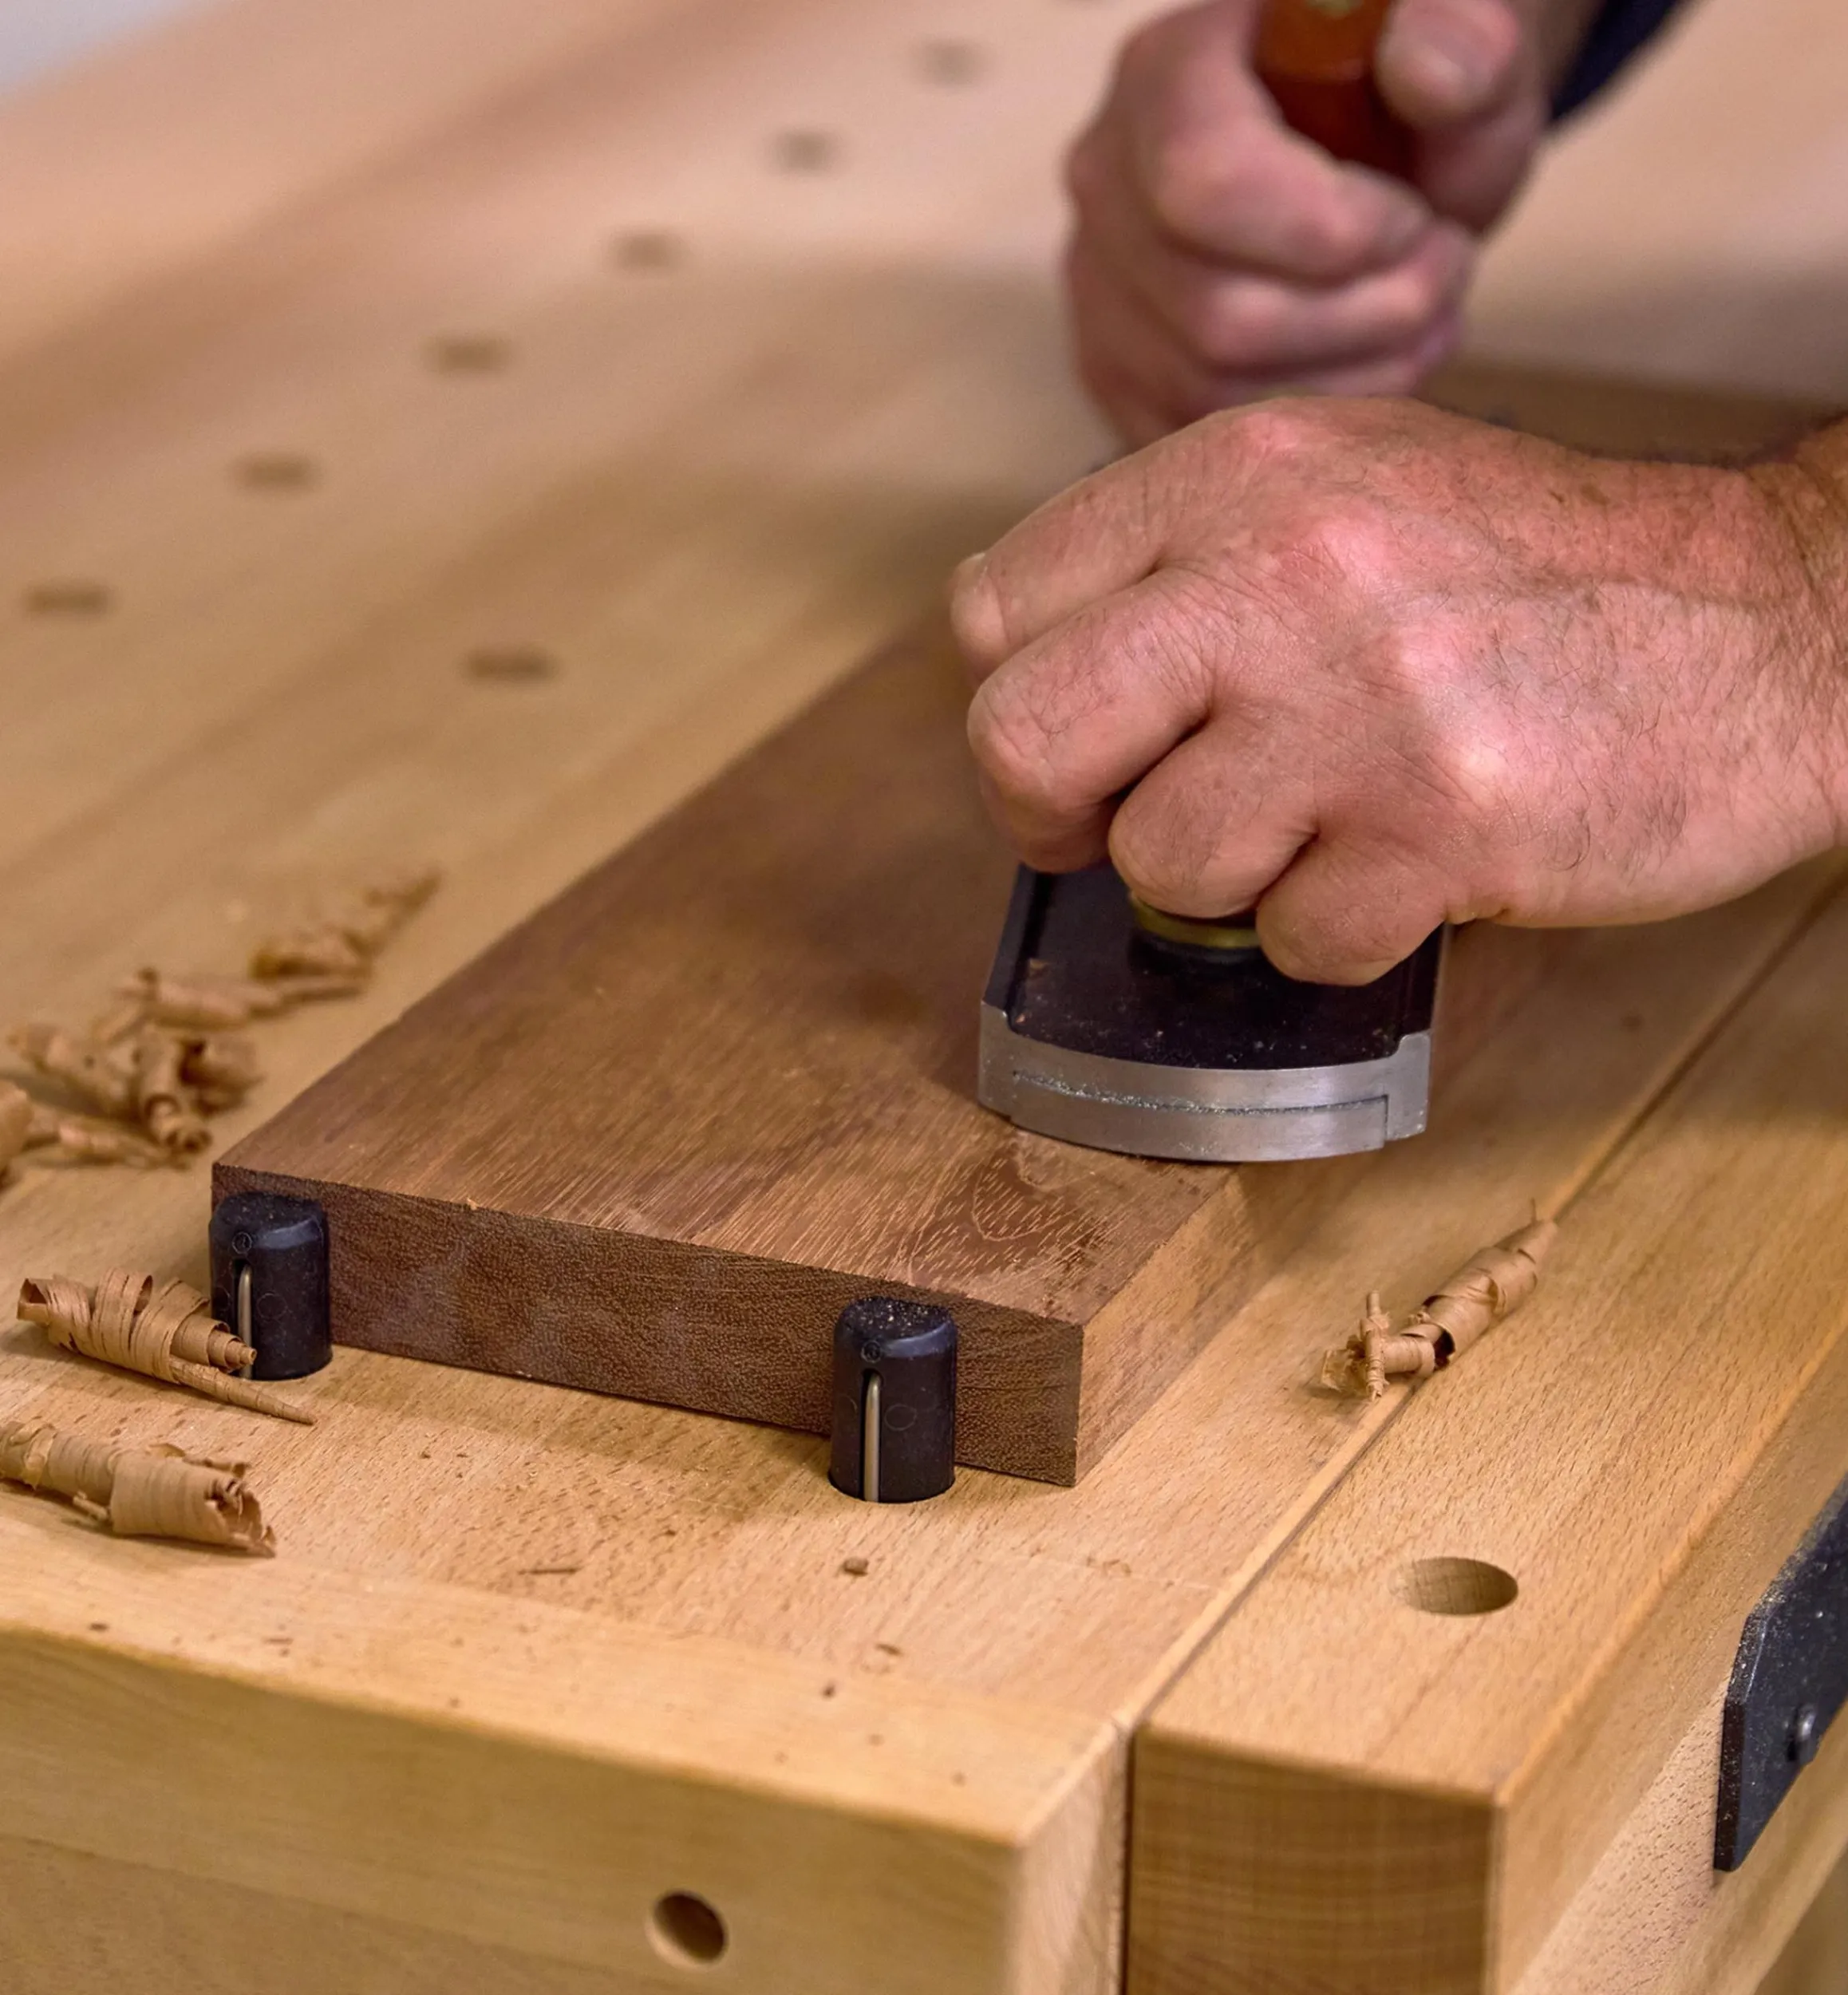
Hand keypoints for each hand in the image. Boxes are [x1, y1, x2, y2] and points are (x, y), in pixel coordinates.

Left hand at [953, 397, 1847, 982]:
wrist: (1767, 617)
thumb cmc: (1532, 574)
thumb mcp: (1340, 488)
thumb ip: (1184, 563)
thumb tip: (1036, 674)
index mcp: (1234, 476)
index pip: (996, 612)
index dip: (1022, 704)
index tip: (1087, 747)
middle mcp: (1278, 572)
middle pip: (1022, 736)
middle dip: (1051, 816)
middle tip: (1119, 830)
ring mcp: (1358, 704)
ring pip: (1161, 863)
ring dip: (1227, 881)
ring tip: (1324, 826)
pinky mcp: (1440, 825)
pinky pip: (1296, 939)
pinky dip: (1339, 931)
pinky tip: (1407, 867)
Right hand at [1065, 0, 1558, 442]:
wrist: (1362, 156)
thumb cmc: (1407, 104)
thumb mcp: (1469, 49)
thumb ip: (1469, 43)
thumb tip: (1430, 71)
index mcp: (1165, 76)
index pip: (1206, 182)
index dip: (1332, 230)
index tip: (1416, 218)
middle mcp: (1105, 187)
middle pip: (1218, 315)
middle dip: (1365, 316)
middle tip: (1444, 272)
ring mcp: (1098, 292)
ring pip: (1213, 394)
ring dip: (1351, 378)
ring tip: (1422, 318)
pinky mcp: (1118, 377)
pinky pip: (1206, 444)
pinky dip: (1309, 426)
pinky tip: (1368, 366)